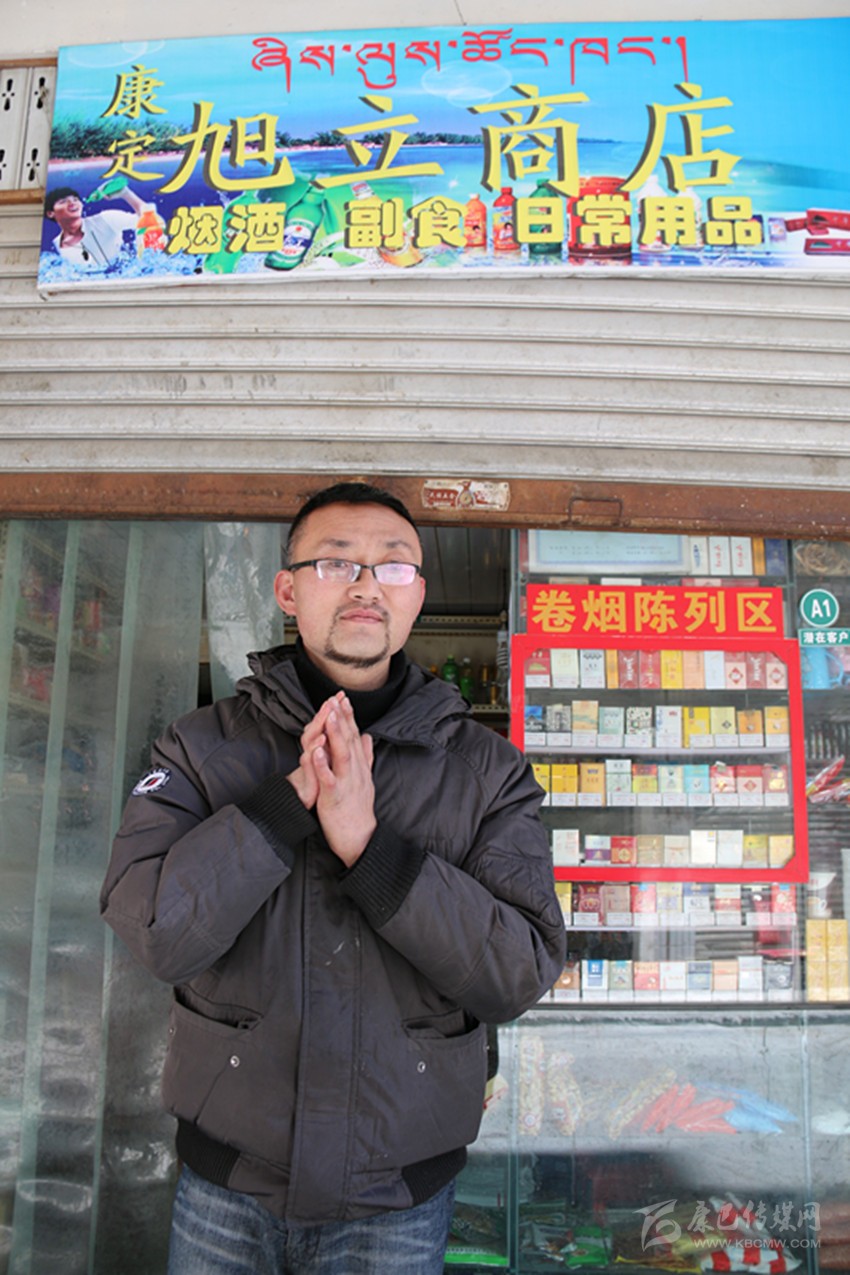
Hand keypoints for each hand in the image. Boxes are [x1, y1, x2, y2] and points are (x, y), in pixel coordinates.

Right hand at [286, 693, 343, 809]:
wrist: (310, 808)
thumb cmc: (322, 785)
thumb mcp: (334, 764)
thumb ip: (341, 746)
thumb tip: (355, 732)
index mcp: (322, 750)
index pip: (327, 726)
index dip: (335, 711)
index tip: (343, 696)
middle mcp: (312, 755)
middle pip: (316, 730)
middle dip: (325, 714)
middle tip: (332, 699)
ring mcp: (308, 768)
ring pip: (310, 745)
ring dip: (318, 730)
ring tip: (326, 718)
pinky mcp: (307, 783)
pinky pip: (309, 769)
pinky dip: (314, 759)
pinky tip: (317, 750)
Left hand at [312, 694, 376, 867]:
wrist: (360, 837)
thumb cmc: (358, 808)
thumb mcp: (365, 779)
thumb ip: (365, 756)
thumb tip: (367, 736)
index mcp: (360, 766)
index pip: (354, 736)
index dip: (349, 716)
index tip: (343, 698)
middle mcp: (356, 771)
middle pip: (349, 739)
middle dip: (343, 718)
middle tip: (337, 697)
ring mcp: (347, 783)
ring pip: (342, 754)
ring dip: (336, 734)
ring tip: (331, 716)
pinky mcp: (335, 797)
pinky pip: (329, 779)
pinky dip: (323, 764)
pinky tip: (316, 752)